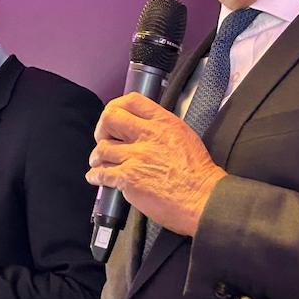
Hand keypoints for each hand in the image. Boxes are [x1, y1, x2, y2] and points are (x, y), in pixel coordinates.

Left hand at [85, 92, 226, 236]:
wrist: (203, 198)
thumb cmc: (198, 173)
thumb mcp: (184, 136)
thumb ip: (161, 128)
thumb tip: (143, 128)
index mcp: (163, 122)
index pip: (131, 100)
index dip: (117, 106)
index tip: (113, 115)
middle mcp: (147, 135)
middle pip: (110, 119)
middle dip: (102, 129)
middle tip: (103, 139)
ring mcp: (136, 156)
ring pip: (102, 148)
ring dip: (98, 157)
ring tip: (99, 162)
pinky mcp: (128, 178)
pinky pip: (102, 173)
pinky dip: (95, 176)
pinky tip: (97, 178)